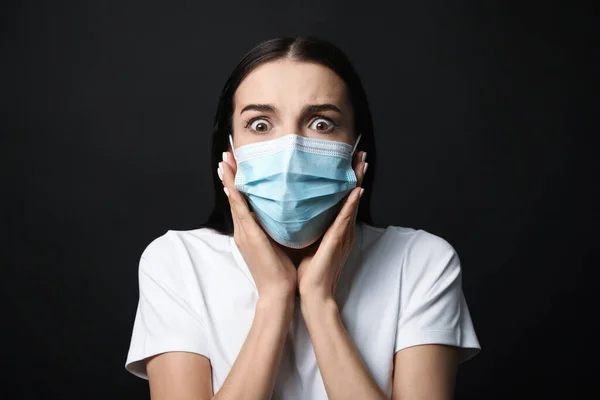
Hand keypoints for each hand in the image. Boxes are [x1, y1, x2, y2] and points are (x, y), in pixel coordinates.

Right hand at [219, 151, 296, 301]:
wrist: (277, 292)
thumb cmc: (280, 271)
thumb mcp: (276, 244)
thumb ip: (275, 228)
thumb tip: (283, 212)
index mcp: (249, 232)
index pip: (241, 202)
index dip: (236, 182)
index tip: (233, 164)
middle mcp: (243, 230)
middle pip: (234, 197)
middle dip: (229, 175)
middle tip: (226, 154)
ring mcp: (244, 233)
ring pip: (234, 201)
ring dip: (229, 180)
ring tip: (225, 161)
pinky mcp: (249, 237)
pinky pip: (241, 211)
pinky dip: (236, 196)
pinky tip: (232, 183)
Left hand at [297, 150, 367, 301]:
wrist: (313, 294)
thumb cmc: (309, 271)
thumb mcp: (307, 241)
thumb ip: (307, 225)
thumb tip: (295, 209)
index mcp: (335, 229)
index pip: (342, 198)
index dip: (346, 179)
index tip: (348, 160)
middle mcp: (342, 229)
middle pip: (351, 195)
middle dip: (356, 174)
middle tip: (360, 153)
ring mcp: (342, 235)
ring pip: (352, 202)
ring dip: (357, 182)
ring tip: (362, 163)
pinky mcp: (338, 241)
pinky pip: (345, 219)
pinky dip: (351, 204)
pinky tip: (355, 190)